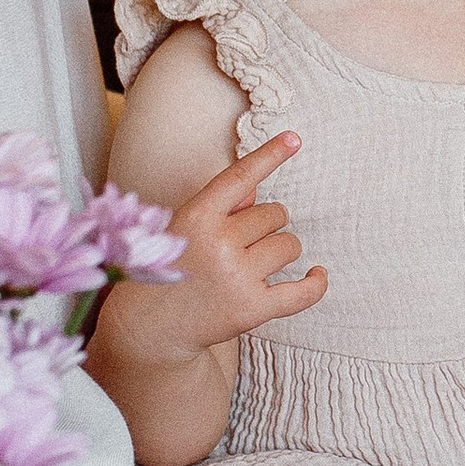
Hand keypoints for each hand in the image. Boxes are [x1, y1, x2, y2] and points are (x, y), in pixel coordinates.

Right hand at [95, 137, 323, 361]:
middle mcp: (219, 243)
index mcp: (198, 216)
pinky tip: (317, 274)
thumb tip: (256, 187)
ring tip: (250, 266)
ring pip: (290, 245)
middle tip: (239, 245)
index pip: (240, 176)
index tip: (295, 137)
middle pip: (275, 214)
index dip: (270, 155)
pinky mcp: (252, 309)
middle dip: (265, 226)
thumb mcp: (184, 228)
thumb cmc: (170, 268)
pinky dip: (315, 283)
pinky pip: (303, 291)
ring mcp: (237, 277)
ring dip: (279, 251)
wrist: (148, 327)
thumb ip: (221, 206)